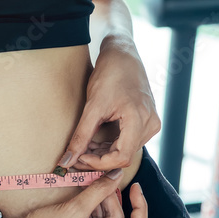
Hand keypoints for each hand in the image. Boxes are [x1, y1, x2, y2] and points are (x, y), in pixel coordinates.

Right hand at [0, 172, 147, 217]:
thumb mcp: (75, 209)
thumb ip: (100, 190)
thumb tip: (117, 175)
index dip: (140, 208)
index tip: (135, 188)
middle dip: (108, 200)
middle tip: (97, 180)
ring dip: (96, 204)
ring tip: (84, 190)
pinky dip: (88, 212)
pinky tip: (78, 201)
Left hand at [55, 42, 160, 217]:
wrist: (123, 54)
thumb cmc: (109, 74)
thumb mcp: (92, 106)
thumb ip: (80, 136)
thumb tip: (67, 161)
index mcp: (140, 120)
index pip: (121, 157)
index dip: (98, 163)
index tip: (79, 159)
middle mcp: (150, 124)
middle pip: (124, 156)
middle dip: (98, 159)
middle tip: (76, 157)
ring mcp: (151, 123)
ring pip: (126, 150)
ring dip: (104, 152)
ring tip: (83, 146)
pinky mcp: (147, 121)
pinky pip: (130, 141)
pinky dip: (112, 144)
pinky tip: (95, 140)